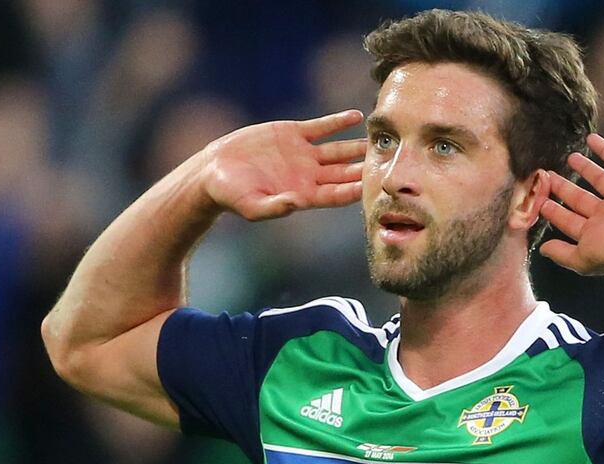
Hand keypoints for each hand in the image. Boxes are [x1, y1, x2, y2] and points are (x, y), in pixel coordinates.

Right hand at [201, 110, 365, 220]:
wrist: (214, 171)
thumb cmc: (232, 196)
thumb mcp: (251, 206)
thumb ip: (273, 207)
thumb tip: (294, 205)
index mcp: (304, 195)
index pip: (337, 195)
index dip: (355, 190)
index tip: (372, 186)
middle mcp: (309, 175)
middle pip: (345, 172)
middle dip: (366, 168)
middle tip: (389, 162)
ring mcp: (304, 154)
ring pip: (339, 150)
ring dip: (358, 145)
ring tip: (379, 138)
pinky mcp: (293, 134)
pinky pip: (321, 127)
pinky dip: (338, 122)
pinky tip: (356, 116)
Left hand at [539, 134, 603, 274]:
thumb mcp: (580, 258)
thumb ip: (561, 254)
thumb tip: (544, 250)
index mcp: (596, 233)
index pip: (570, 221)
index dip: (554, 213)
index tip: (540, 202)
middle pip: (580, 199)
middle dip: (564, 189)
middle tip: (548, 177)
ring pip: (598, 179)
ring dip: (584, 168)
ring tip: (570, 157)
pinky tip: (591, 139)